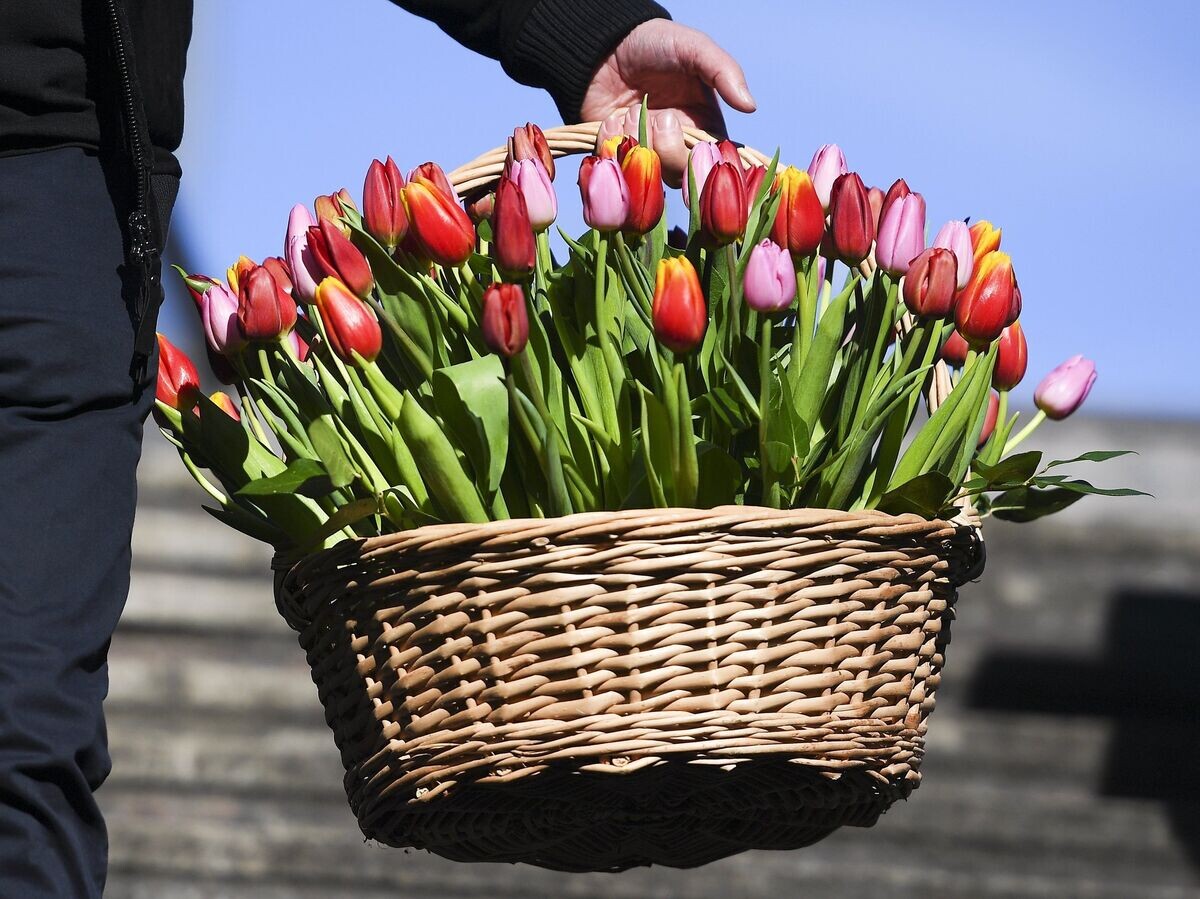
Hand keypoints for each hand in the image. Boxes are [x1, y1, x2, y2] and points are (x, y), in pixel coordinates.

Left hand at [580, 19, 755, 185]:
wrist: (606, 42)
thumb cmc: (656, 43)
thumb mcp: (694, 49)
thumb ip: (723, 72)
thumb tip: (750, 106)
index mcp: (703, 126)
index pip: (712, 162)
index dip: (706, 162)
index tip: (697, 145)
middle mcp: (676, 144)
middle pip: (680, 176)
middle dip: (669, 150)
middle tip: (662, 117)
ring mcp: (645, 150)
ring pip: (647, 173)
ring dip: (638, 141)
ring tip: (631, 110)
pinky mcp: (616, 151)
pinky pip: (616, 165)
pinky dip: (613, 143)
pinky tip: (612, 119)